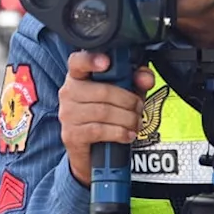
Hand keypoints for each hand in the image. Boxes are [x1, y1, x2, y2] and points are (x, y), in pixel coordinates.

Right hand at [60, 51, 154, 185]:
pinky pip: (99, 130)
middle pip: (103, 91)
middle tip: (139, 108)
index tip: (106, 62)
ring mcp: (67, 114)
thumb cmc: (106, 117)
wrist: (91, 153)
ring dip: (127, 118)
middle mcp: (68, 92)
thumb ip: (136, 81)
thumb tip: (145, 78)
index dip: (91, 60)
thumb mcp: (124, 94)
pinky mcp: (71, 135)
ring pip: (104, 112)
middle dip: (128, 101)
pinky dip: (119, 132)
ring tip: (135, 122)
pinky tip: (128, 134)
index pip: (78, 62)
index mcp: (78, 76)